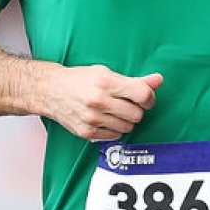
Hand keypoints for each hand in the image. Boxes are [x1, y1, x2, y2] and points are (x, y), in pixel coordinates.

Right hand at [39, 65, 161, 140]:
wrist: (50, 90)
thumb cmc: (78, 79)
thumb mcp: (105, 73)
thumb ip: (134, 80)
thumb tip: (158, 80)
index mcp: (105, 82)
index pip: (142, 95)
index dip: (149, 98)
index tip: (145, 98)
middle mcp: (98, 101)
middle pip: (137, 114)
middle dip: (136, 109)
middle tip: (126, 104)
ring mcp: (92, 118)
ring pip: (128, 127)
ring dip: (125, 120)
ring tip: (114, 111)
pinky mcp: (87, 132)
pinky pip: (114, 136)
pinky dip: (114, 128)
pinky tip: (105, 119)